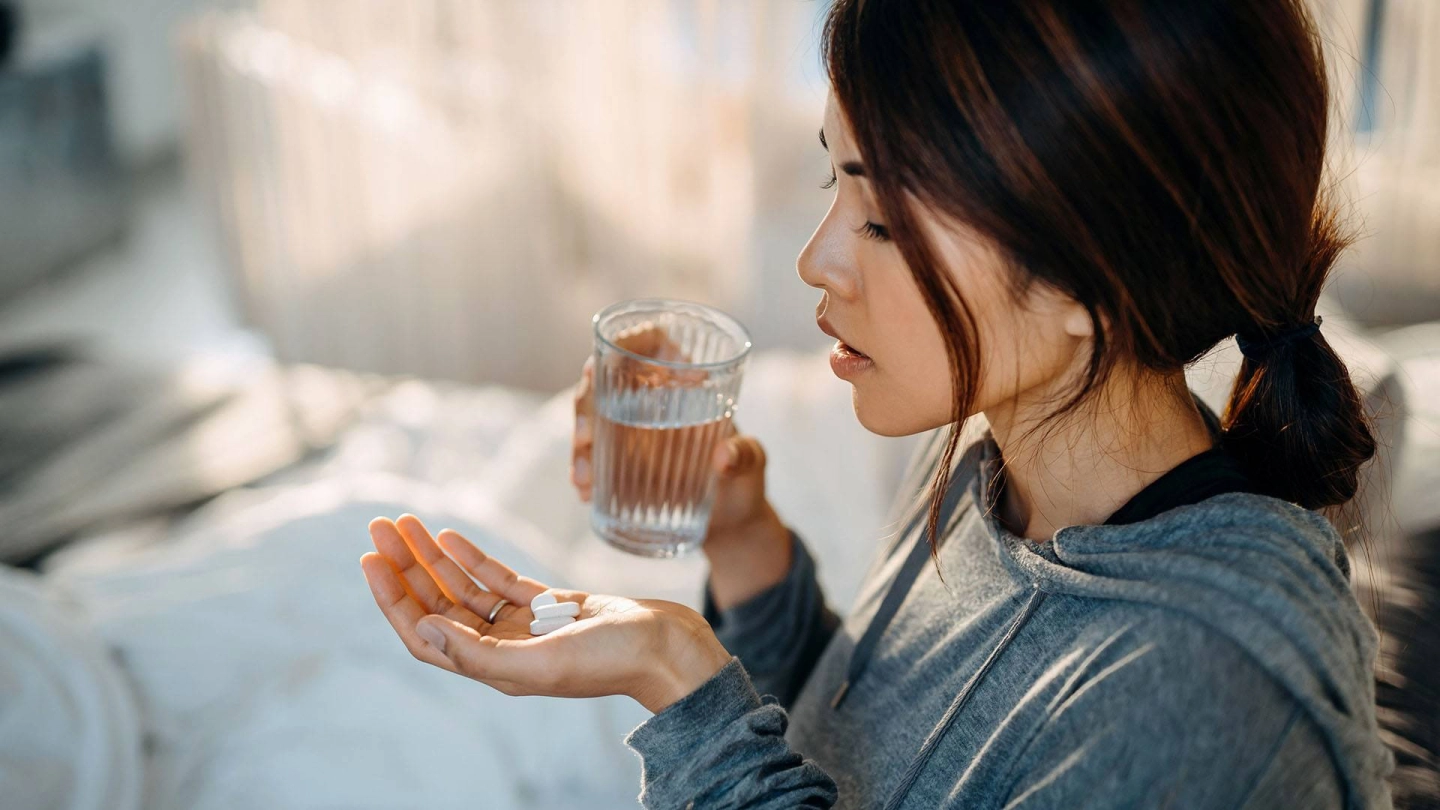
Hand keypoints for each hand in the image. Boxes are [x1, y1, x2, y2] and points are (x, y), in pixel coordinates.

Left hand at [359, 514, 732, 712]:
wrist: (669, 648)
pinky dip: (473, 557)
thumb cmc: (613, 660)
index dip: (393, 599)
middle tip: (379, 526)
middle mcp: (502, 648)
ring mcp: (525, 625)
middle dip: (405, 566)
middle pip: (438, 604)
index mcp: (494, 668)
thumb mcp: (543, 663)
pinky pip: (499, 579)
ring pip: (464, 587)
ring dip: (433, 556)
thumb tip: (423, 630)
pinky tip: (451, 535)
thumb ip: (480, 654)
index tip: (370, 560)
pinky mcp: (550, 605)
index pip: (424, 633)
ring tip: (405, 521)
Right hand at [570, 324, 790, 598]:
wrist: (732, 524)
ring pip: (591, 419)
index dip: (630, 339)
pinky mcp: (621, 463)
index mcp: (685, 382)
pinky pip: (592, 458)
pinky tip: (585, 491)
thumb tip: (724, 457)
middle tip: (588, 437)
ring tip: (585, 479)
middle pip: (606, 379)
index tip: (612, 358)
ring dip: (580, 444)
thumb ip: (746, 456)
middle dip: (587, 403)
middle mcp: (652, 400)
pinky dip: (584, 472)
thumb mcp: (753, 464)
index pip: (652, 342)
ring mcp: (631, 431)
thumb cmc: (746, 481)